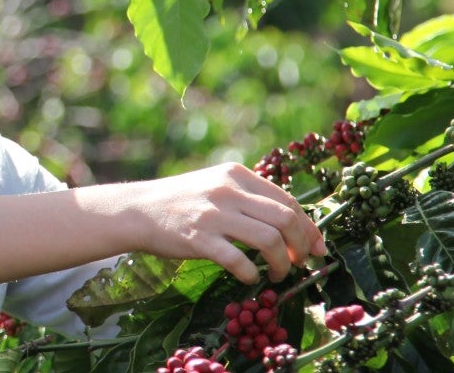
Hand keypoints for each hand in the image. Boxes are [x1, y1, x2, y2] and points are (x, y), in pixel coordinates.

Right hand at [123, 163, 327, 283]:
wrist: (136, 210)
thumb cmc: (179, 202)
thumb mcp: (215, 185)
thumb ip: (247, 196)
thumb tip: (289, 222)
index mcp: (237, 174)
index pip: (288, 200)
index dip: (309, 227)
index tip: (317, 247)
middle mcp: (228, 190)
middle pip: (285, 218)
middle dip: (301, 246)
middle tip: (300, 262)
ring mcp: (213, 214)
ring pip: (268, 239)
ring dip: (282, 263)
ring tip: (278, 274)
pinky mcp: (198, 238)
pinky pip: (238, 260)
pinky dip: (251, 273)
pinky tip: (250, 278)